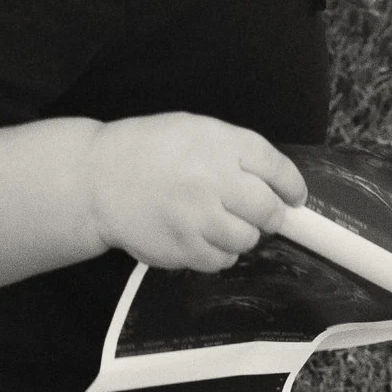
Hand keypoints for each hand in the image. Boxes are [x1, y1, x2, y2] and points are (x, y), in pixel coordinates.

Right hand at [82, 114, 307, 272]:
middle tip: (260, 215)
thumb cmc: (146, 152)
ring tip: (219, 224)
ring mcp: (200, 218)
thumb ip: (235, 152)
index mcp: (221, 144)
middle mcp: (215, 180)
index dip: (291, 187)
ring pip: (247, 240)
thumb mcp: (194, 131)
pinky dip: (218, 253)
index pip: (277, 169)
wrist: (96, 181)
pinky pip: (221, 261)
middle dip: (270, 216)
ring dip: (242, 236)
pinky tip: (200, 237)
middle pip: (269, 211)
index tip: (294, 197)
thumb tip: (277, 184)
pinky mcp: (185, 248)